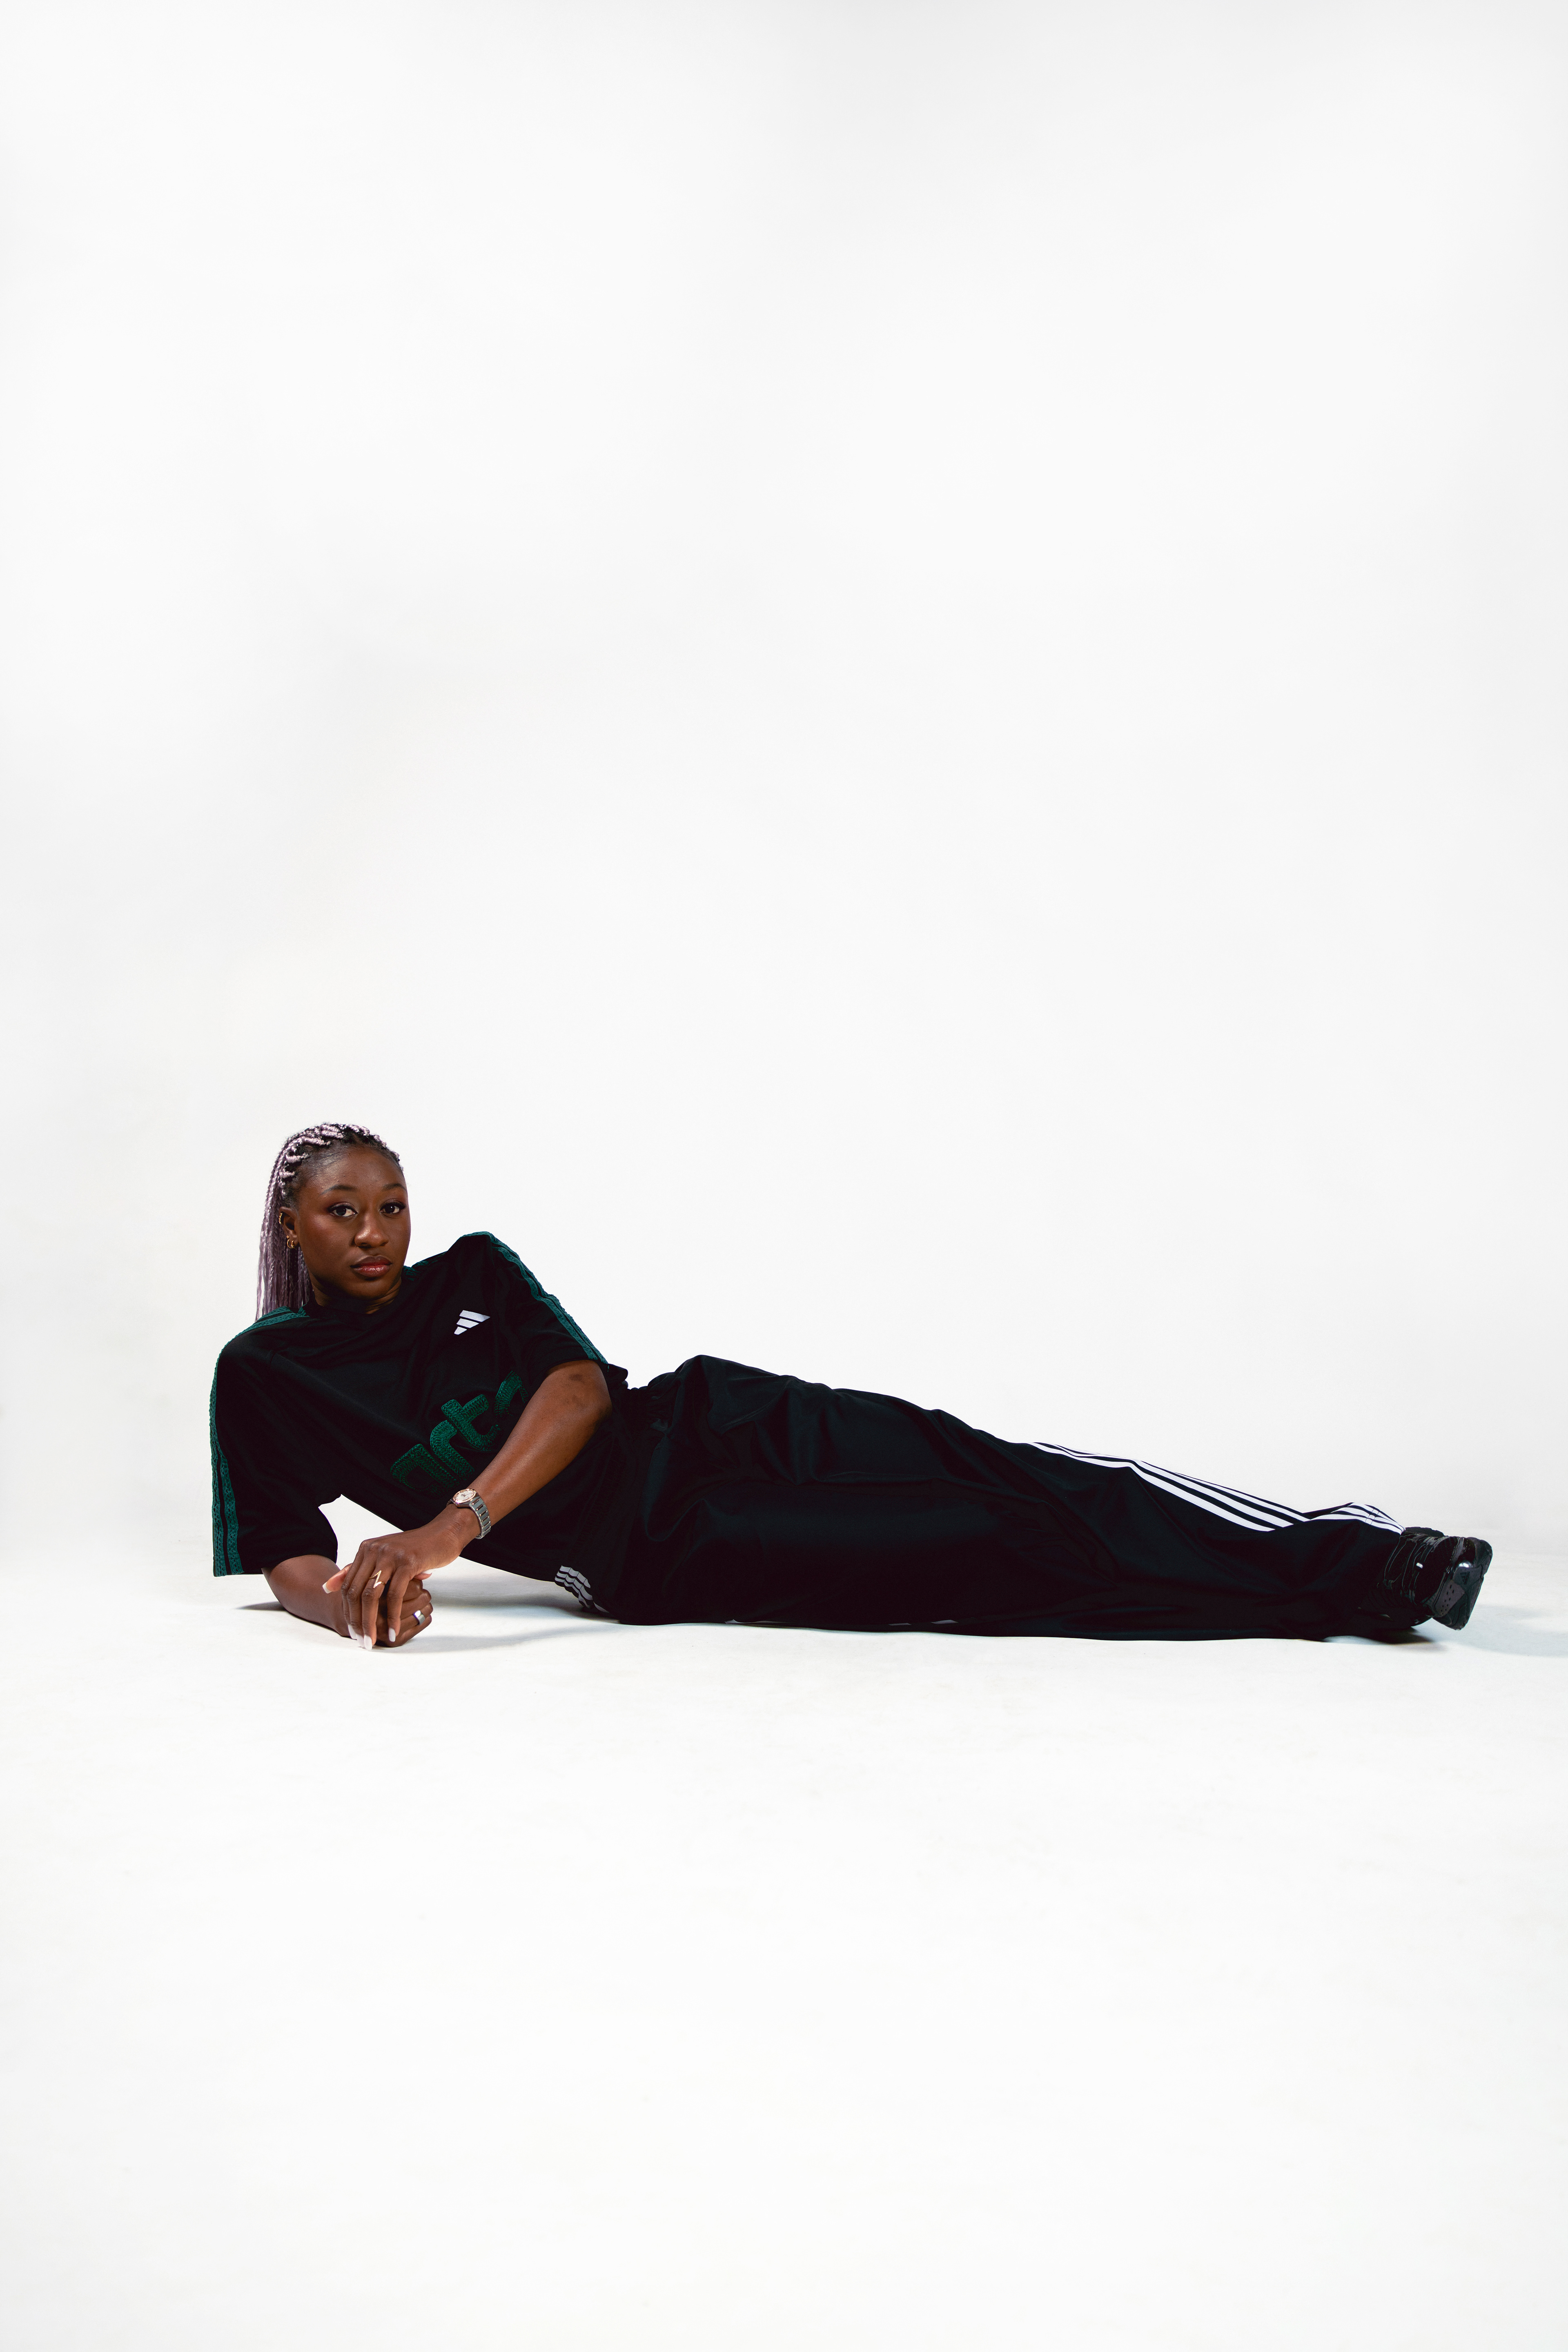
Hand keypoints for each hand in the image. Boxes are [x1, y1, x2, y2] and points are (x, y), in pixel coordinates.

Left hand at [322, 1507, 473, 1646]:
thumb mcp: (383, 1557)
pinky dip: (393, 1616)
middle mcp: (373, 1550)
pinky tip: (393, 1630)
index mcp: (365, 1550)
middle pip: (355, 1592)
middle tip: (361, 1641)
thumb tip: (327, 1587)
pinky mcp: (407, 1562)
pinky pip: (395, 1595)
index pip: (347, 1586)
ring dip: (371, 1622)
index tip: (353, 1631)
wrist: (443, 1534)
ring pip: (371, 1595)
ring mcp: (390, 1555)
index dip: (348, 1611)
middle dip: (356, 1620)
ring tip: (373, 1640)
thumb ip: (356, 1570)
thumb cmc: (415, 1549)